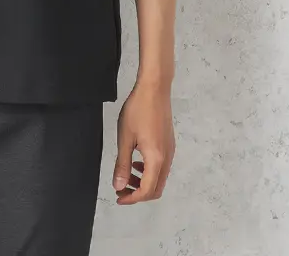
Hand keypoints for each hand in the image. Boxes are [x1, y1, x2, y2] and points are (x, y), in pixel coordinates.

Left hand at [112, 81, 174, 203]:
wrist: (154, 89)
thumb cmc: (138, 110)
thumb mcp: (125, 137)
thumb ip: (122, 164)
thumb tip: (119, 186)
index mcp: (156, 159)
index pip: (147, 191)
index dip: (132, 198)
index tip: (118, 197)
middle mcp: (167, 158)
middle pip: (156, 189)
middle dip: (138, 193)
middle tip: (122, 189)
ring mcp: (170, 151)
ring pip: (159, 178)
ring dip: (144, 182)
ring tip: (127, 174)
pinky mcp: (169, 143)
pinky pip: (161, 166)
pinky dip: (149, 171)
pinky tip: (137, 160)